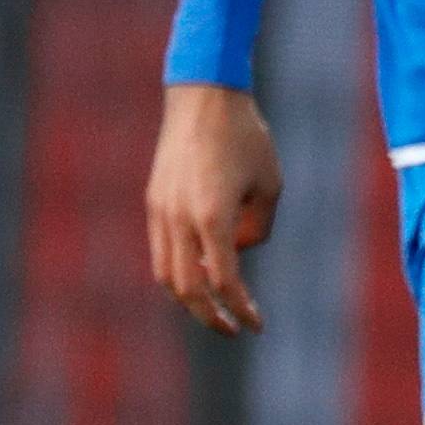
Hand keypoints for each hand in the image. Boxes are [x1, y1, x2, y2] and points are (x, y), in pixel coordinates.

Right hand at [145, 83, 279, 336]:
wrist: (204, 95)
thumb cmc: (246, 136)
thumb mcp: (269, 185)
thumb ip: (258, 229)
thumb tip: (238, 251)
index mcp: (213, 217)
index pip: (224, 282)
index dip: (241, 310)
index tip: (256, 325)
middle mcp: (180, 218)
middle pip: (188, 289)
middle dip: (210, 316)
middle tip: (232, 328)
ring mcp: (161, 210)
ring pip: (165, 273)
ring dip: (189, 297)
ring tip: (214, 305)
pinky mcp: (154, 200)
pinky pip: (161, 249)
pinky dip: (178, 269)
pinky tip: (201, 268)